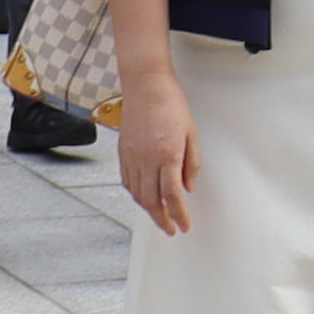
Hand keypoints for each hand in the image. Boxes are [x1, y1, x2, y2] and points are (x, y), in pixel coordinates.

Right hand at [118, 70, 198, 234]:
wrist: (146, 85)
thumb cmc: (171, 104)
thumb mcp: (191, 134)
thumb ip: (192, 163)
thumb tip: (189, 187)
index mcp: (167, 155)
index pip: (172, 195)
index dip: (178, 215)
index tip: (183, 225)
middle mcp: (146, 159)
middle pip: (151, 200)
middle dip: (162, 219)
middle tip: (170, 228)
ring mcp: (131, 157)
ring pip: (137, 194)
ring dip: (148, 209)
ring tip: (159, 216)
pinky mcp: (122, 153)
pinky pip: (127, 182)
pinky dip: (135, 194)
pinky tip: (143, 197)